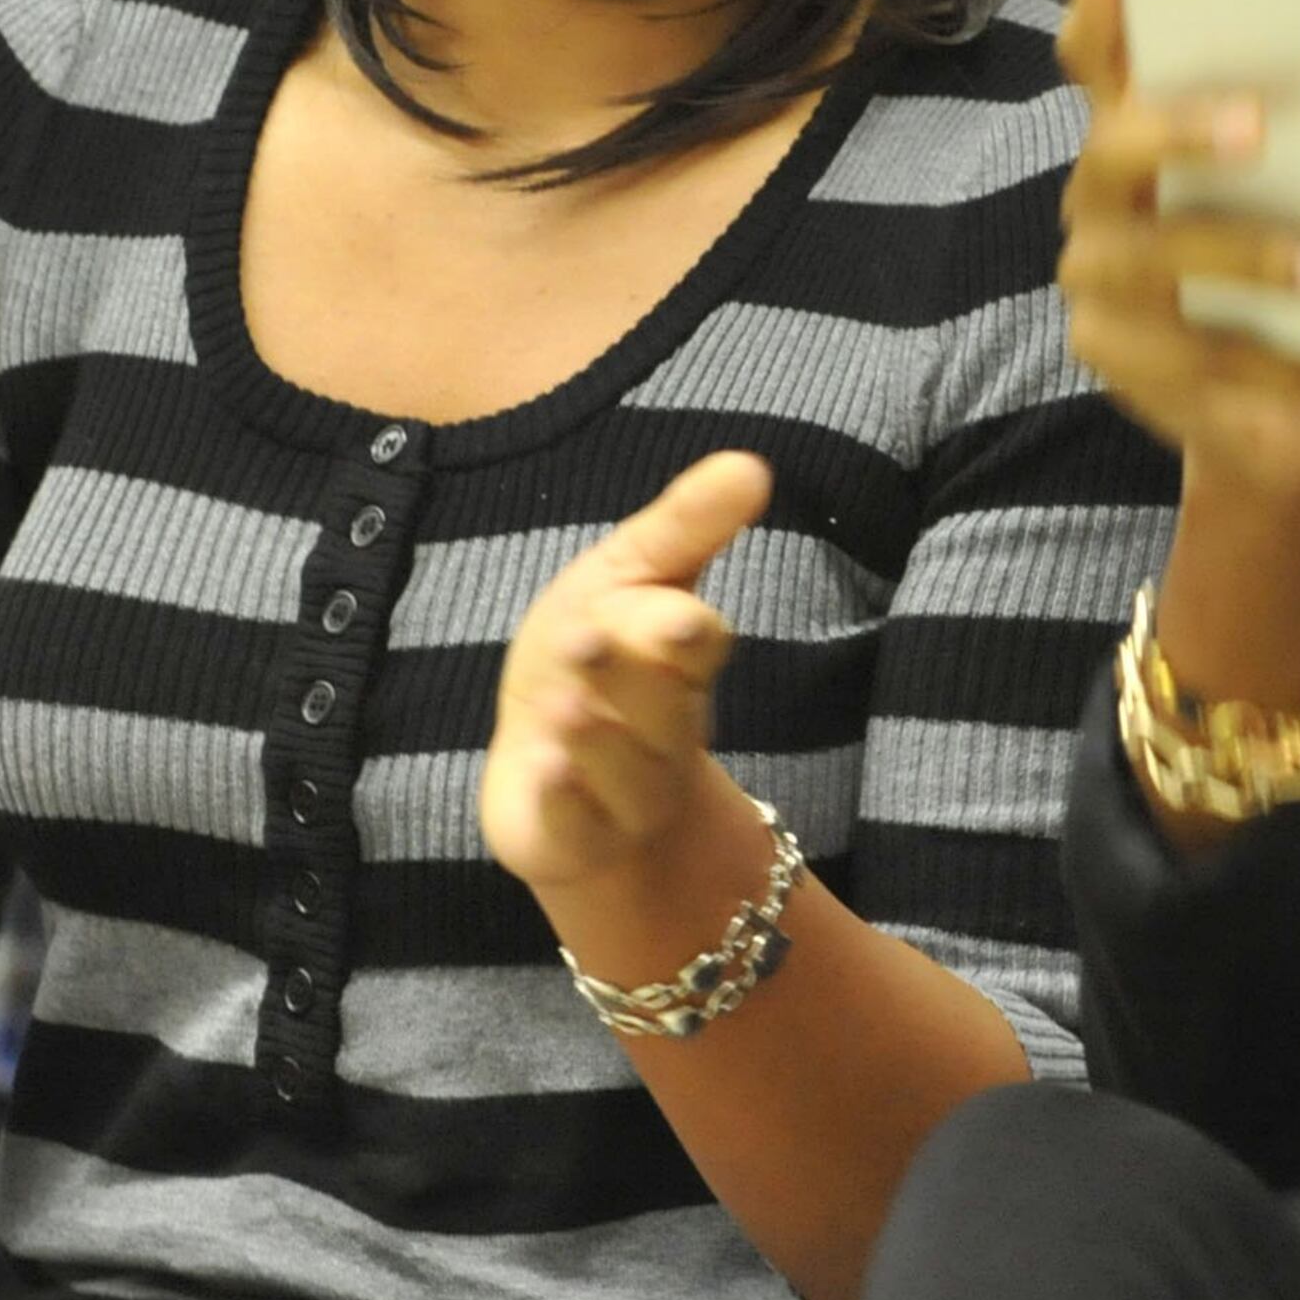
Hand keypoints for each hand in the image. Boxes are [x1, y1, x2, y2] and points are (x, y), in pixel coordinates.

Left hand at [481, 452, 769, 898]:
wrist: (553, 776)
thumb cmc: (598, 661)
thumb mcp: (631, 578)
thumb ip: (688, 524)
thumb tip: (753, 463)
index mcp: (678, 660)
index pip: (694, 644)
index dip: (684, 636)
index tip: (678, 619)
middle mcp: (662, 730)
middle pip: (661, 707)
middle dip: (631, 677)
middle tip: (590, 638)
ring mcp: (623, 791)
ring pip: (621, 767)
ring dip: (592, 737)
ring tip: (563, 706)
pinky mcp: (573, 837)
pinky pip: (577, 824)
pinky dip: (564, 798)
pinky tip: (546, 771)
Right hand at [1056, 0, 1299, 510]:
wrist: (1273, 413)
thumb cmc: (1294, 266)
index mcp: (1134, 135)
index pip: (1097, 56)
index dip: (1099, 3)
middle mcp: (1100, 199)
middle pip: (1113, 147)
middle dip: (1182, 127)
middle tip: (1259, 125)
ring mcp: (1099, 282)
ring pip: (1161, 263)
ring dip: (1257, 259)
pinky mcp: (1117, 360)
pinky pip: (1201, 362)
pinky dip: (1290, 367)